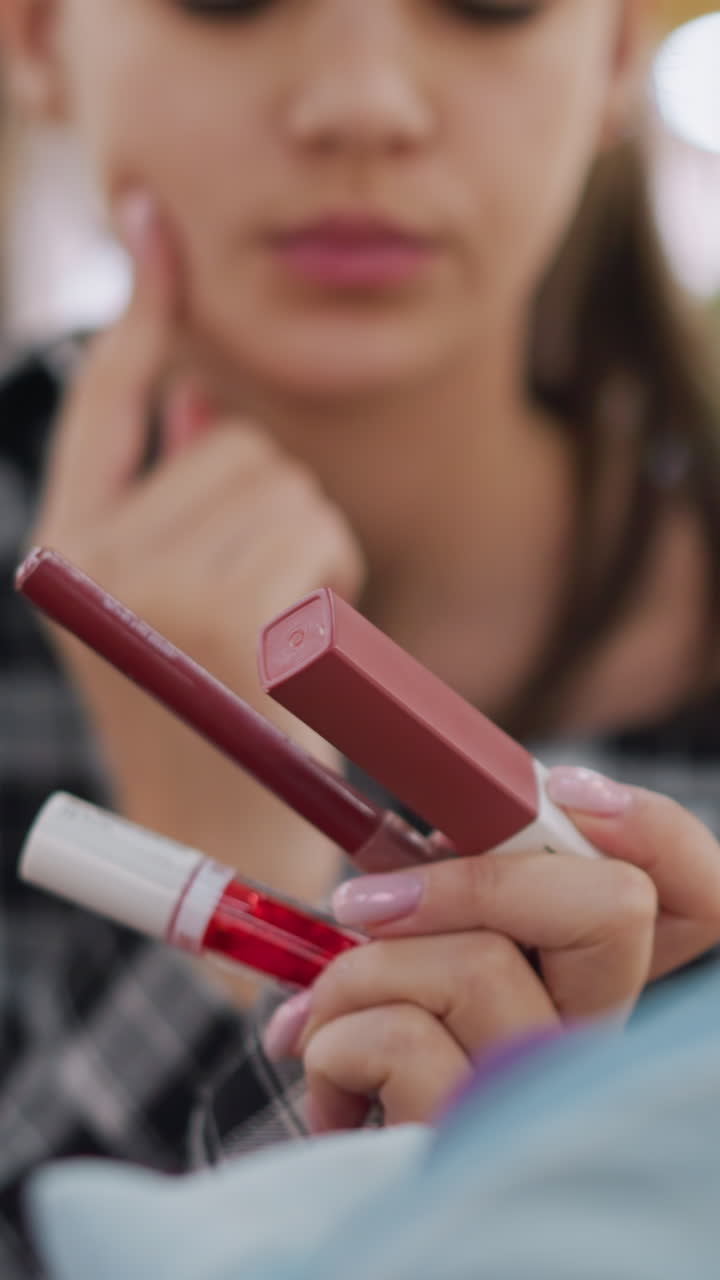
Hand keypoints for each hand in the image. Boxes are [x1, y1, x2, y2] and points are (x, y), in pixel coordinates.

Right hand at [31, 191, 364, 909]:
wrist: (223, 855)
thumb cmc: (209, 727)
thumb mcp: (167, 608)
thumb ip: (170, 499)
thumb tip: (193, 393)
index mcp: (63, 554)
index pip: (105, 400)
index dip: (142, 308)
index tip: (157, 219)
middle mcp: (90, 562)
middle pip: (234, 441)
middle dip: (276, 509)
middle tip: (269, 602)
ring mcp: (152, 590)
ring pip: (284, 482)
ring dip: (312, 546)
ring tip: (284, 634)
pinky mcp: (227, 622)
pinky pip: (317, 531)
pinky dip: (333, 578)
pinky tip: (304, 653)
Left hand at [262, 769, 719, 1131]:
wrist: (323, 1152)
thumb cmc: (365, 1042)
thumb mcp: (405, 948)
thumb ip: (437, 894)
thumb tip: (409, 833)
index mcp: (578, 975)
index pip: (696, 898)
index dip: (659, 832)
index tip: (564, 793)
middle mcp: (587, 1035)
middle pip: (613, 907)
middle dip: (471, 880)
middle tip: (365, 902)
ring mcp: (541, 1092)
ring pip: (479, 963)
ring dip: (359, 970)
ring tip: (322, 1013)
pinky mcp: (475, 1140)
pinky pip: (403, 1041)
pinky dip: (334, 1039)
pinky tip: (328, 1078)